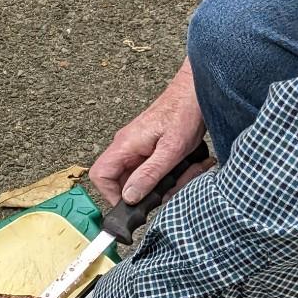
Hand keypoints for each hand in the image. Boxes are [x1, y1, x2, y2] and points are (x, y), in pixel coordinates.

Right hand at [89, 59, 207, 207]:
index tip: (133, 205)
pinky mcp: (152, 149)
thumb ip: (149, 175)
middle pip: (125, 182)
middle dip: (152, 191)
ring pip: (146, 179)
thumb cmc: (184, 112)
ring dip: (170, 181)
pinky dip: (175, 173)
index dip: (111, 195)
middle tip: (174, 186)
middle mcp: (128, 147)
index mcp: (125, 145)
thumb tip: (129, 198)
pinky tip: (192, 164)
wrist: (196, 91)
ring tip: (191, 169)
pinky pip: (157, 170)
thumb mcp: (171, 150)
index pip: (100, 175)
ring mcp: (140, 148)